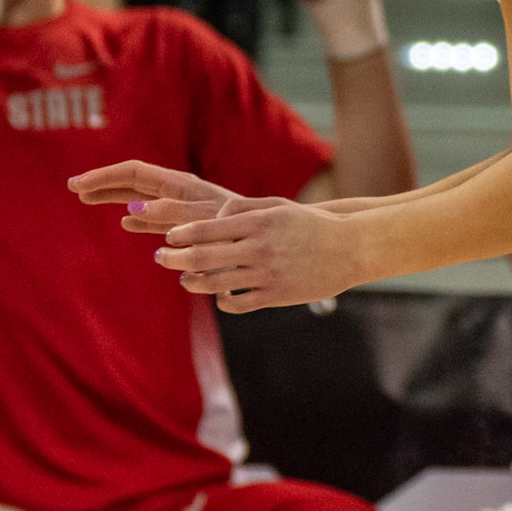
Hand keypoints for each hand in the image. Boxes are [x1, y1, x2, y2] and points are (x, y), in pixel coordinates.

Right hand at [68, 158, 241, 221]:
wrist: (267, 238)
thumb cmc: (239, 227)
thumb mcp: (205, 220)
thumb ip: (171, 214)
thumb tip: (131, 212)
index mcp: (179, 185)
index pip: (133, 173)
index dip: (104, 177)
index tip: (78, 185)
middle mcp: (178, 192)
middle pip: (132, 181)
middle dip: (103, 183)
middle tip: (73, 189)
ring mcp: (182, 207)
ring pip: (139, 199)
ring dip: (113, 198)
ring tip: (87, 199)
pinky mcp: (188, 224)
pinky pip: (155, 218)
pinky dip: (137, 220)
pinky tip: (125, 224)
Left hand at [154, 191, 365, 309]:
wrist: (351, 248)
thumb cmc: (312, 224)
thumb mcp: (278, 207)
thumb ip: (244, 209)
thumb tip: (213, 217)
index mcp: (257, 224)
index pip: (205, 229)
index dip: (180, 234)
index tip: (168, 237)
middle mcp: (259, 249)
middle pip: (202, 257)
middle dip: (174, 258)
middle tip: (160, 257)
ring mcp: (267, 275)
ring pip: (215, 284)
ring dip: (192, 282)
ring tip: (184, 279)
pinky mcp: (276, 296)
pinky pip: (238, 304)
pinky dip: (222, 301)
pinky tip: (219, 296)